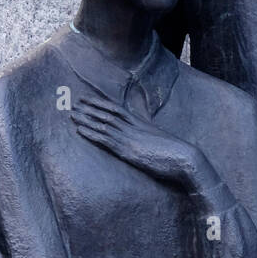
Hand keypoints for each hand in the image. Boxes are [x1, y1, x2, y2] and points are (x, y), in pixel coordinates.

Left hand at [71, 94, 215, 192]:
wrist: (184, 159)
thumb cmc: (176, 153)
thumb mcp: (161, 141)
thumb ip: (149, 137)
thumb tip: (145, 139)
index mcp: (141, 124)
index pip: (117, 109)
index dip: (100, 103)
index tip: (87, 98)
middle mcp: (133, 127)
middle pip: (107, 113)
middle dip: (89, 107)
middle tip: (73, 101)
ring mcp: (130, 138)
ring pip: (103, 124)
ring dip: (86, 118)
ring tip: (71, 114)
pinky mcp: (128, 150)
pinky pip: (106, 140)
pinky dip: (92, 133)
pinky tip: (80, 130)